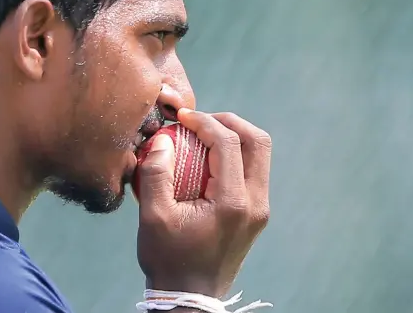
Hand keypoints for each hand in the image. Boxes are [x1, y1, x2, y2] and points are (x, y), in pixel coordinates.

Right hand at [136, 109, 271, 297]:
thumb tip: (165, 140)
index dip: (204, 122)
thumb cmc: (169, 260)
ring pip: (260, 155)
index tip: (182, 117)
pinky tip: (207, 159)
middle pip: (258, 142)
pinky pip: (252, 171)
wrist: (190, 297)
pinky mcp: (256, 214)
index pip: (228, 143)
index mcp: (232, 202)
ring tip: (203, 135)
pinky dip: (234, 155)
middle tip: (199, 120)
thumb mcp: (153, 217)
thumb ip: (156, 174)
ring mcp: (260, 209)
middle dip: (228, 122)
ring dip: (234, 136)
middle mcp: (255, 203)